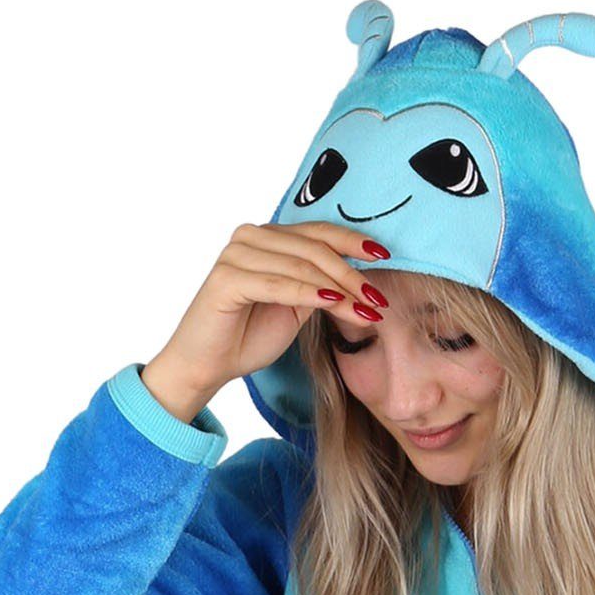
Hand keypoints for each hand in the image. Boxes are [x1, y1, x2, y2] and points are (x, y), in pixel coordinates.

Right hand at [138, 223, 391, 423]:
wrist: (209, 362)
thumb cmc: (250, 334)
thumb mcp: (298, 309)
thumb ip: (323, 289)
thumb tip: (364, 287)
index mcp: (268, 238)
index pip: (318, 232)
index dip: (353, 241)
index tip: (385, 255)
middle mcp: (250, 237)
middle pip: (314, 247)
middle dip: (352, 273)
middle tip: (379, 298)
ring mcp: (236, 255)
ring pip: (300, 265)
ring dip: (339, 286)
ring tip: (367, 309)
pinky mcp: (227, 279)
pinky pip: (278, 284)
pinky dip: (308, 292)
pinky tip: (334, 301)